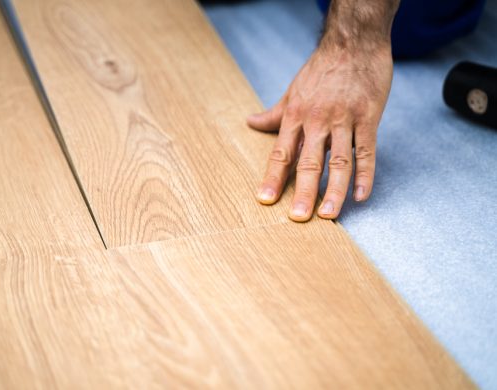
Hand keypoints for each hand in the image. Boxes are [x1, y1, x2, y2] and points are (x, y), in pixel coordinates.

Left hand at [247, 43, 392, 220]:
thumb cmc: (321, 69)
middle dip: (302, 192)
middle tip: (298, 217)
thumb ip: (274, 113)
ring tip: (329, 215)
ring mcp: (344, 120)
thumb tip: (250, 122)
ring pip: (339, 161)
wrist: (353, 42)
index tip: (265, 199)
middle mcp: (317, 121)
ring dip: (334, 190)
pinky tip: (361, 195)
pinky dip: (365, 174)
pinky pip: (367, 151)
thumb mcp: (292, 91)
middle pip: (308, 162)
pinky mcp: (368, 117)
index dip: (272, 177)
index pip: (281, 153)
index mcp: (296, 116)